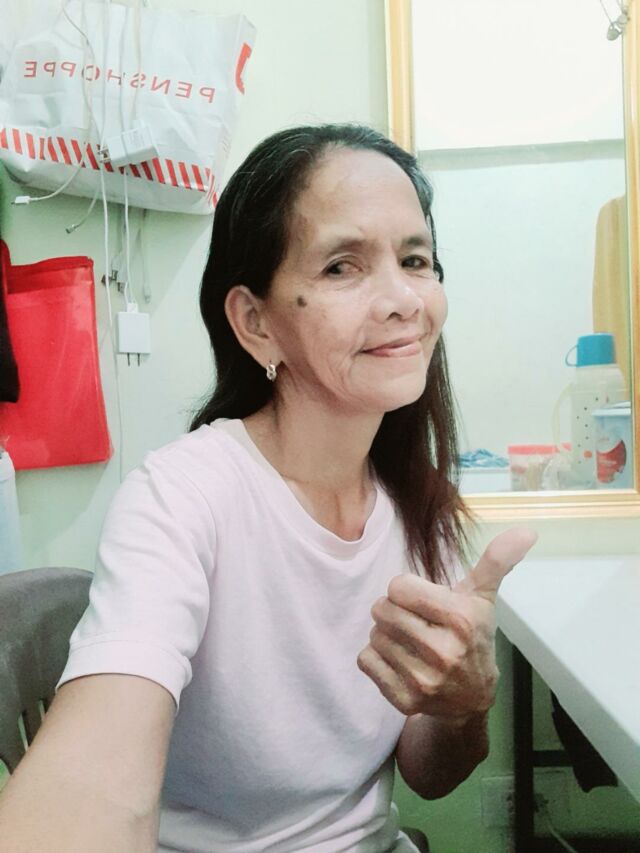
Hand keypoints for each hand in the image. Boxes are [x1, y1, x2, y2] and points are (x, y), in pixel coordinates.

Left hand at [357, 527, 537, 720]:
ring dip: (386, 635)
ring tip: (409, 641)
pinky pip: (366, 660)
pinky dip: (376, 658)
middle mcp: (443, 652)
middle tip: (414, 621)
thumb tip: (526, 531)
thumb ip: (496, 561)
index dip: (407, 590)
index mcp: (461, 619)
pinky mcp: (404, 700)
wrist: (470, 698)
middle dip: (394, 611)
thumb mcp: (483, 598)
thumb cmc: (472, 637)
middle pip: (382, 610)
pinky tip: (399, 661)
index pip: (399, 587)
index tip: (423, 602)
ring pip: (374, 635)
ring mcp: (423, 680)